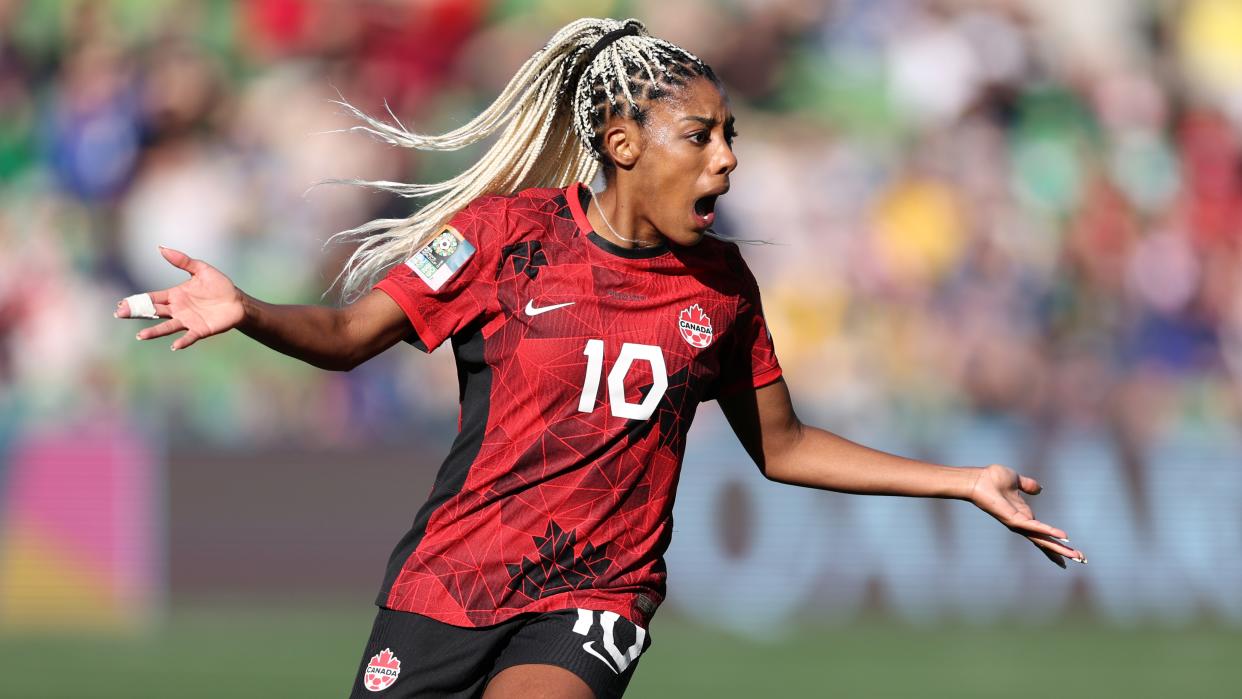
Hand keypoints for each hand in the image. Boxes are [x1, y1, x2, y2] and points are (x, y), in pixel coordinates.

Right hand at [114, 246, 244, 350]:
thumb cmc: (219, 285)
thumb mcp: (201, 269)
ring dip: (154, 332)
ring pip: (167, 327)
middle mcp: (177, 310)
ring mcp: (187, 321)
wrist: (238, 301)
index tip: (121, 303)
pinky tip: (174, 345)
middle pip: (153, 312)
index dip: (137, 300)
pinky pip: (189, 337)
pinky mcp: (200, 330)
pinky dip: (182, 341)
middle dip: (137, 313)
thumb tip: (161, 248)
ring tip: (141, 336)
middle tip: (120, 314)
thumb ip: (182, 260)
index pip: (152, 298)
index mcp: (174, 295)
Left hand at [969, 464, 1085, 568]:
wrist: (978, 479)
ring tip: (1077, 556)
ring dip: (1060, 547)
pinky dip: (1049, 531)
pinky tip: (1063, 536)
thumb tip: (1039, 489)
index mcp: (1025, 516)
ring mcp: (1019, 524)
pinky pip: (1035, 527)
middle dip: (1063, 551)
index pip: (1044, 534)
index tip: (1072, 552)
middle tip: (1082, 560)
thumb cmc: (992, 479)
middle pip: (1046, 542)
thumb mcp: (1016, 481)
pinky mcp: (1015, 520)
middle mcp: (1023, 524)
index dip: (1057, 543)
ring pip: (1043, 539)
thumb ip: (1028, 485)